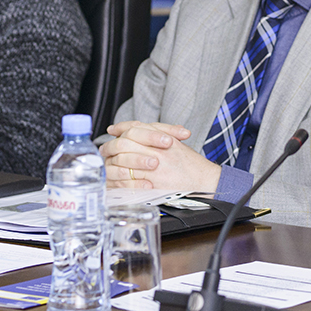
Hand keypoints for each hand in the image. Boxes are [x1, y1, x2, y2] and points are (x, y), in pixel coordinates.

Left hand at [101, 121, 220, 191]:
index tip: (113, 130)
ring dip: (113, 163)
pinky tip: (116, 178)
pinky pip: (130, 179)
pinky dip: (120, 179)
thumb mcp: (176, 143)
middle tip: (105, 149)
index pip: (136, 127)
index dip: (121, 127)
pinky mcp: (153, 183)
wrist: (204, 181)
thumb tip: (135, 129)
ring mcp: (155, 166)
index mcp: (163, 138)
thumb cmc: (191, 164)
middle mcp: (158, 150)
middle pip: (126, 142)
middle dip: (112, 146)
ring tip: (108, 164)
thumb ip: (157, 134)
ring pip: (124, 161)